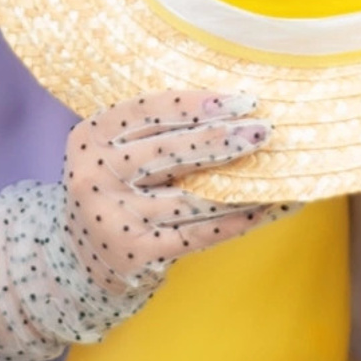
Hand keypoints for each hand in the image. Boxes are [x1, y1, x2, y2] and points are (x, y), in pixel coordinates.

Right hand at [62, 88, 291, 296]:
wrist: (82, 260)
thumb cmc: (113, 189)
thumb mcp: (114, 153)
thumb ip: (153, 130)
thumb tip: (229, 107)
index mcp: (91, 137)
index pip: (148, 110)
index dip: (195, 104)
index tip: (239, 100)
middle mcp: (96, 175)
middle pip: (170, 151)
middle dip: (222, 139)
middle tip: (264, 130)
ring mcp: (115, 217)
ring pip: (190, 196)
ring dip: (240, 184)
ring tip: (278, 170)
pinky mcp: (137, 252)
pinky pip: (199, 233)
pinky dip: (239, 220)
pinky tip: (270, 208)